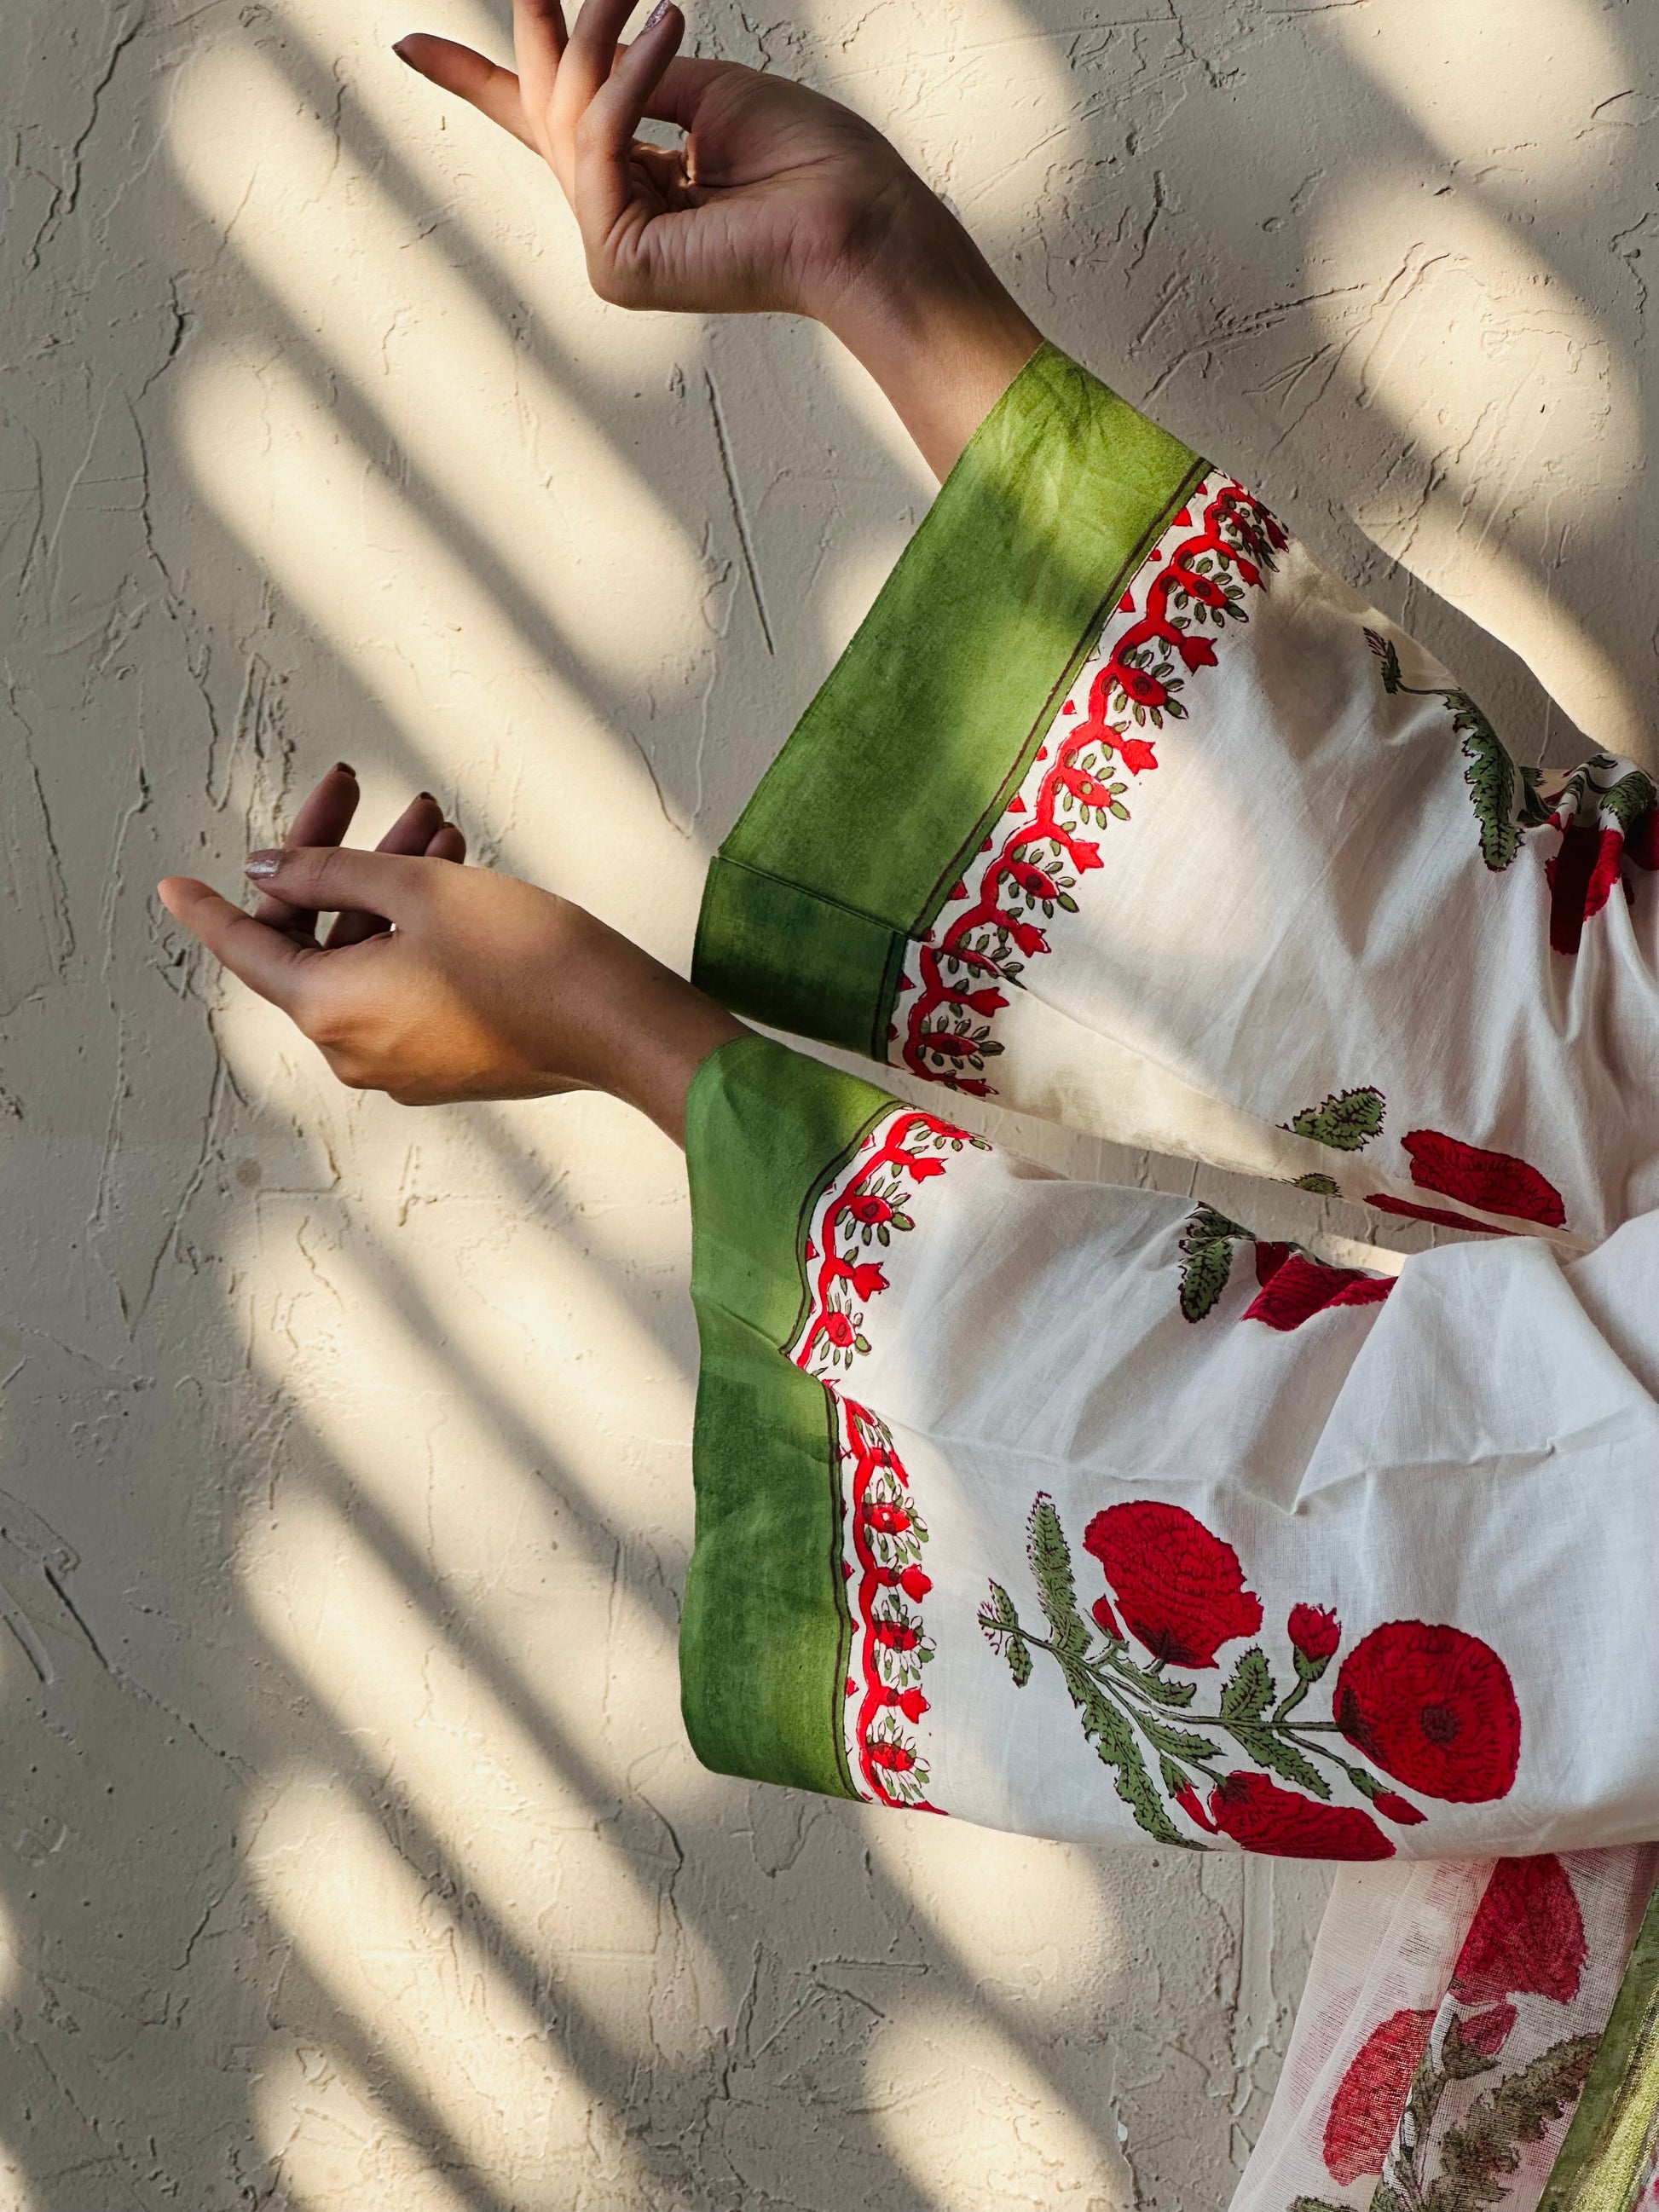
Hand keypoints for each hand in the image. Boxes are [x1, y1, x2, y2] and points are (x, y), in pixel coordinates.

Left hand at [157, 772, 743, 1139]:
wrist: (619, 1023)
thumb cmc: (524, 955)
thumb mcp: (417, 887)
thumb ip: (329, 869)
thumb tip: (268, 866)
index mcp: (331, 1009)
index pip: (247, 948)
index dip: (209, 907)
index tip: (172, 885)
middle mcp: (356, 1049)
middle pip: (317, 941)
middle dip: (341, 862)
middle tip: (356, 788)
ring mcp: (404, 1063)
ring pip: (369, 957)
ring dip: (390, 888)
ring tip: (436, 825)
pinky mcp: (449, 1063)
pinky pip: (407, 987)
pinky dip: (417, 933)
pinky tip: (454, 874)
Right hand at [394, 0, 1042, 476]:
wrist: (858, 216)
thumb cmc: (811, 160)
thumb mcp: (705, 89)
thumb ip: (634, 76)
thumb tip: (585, 43)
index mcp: (636, 183)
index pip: (541, 127)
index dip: (475, 81)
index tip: (409, 47)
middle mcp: (615, 222)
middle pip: (547, 107)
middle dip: (556, 29)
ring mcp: (611, 251)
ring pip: (568, 118)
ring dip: (607, 43)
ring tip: (658, 1)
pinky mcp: (618, 265)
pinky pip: (597, 145)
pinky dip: (632, 86)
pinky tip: (675, 31)